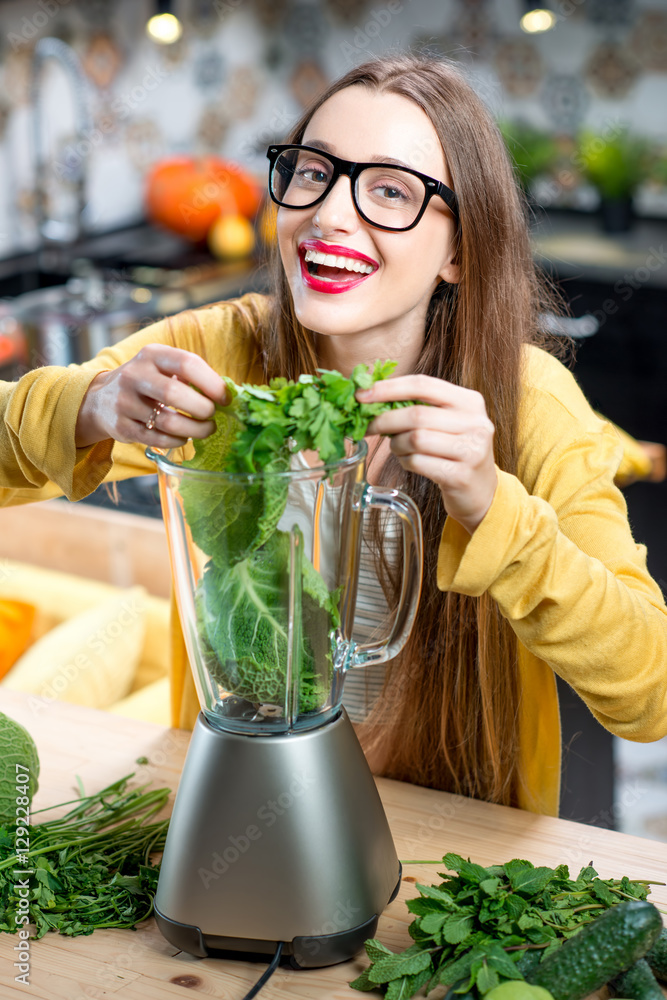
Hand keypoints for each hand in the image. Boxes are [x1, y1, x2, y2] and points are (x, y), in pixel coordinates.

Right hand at [75, 344, 227, 447]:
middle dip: (202, 409)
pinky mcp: (121, 427)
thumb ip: (191, 375)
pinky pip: (157, 439)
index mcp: (152, 355)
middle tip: (212, 416)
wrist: (100, 399)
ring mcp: (125, 402)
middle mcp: (134, 375)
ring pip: (167, 422)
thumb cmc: (147, 382)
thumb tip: (228, 394)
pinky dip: (177, 441)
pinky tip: (184, 438)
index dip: (212, 383)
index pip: (187, 363)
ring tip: (205, 429)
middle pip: (175, 393)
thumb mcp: (163, 367)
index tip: (225, 398)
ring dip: (194, 430)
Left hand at [357, 374, 497, 534]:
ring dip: (396, 444)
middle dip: (384, 420)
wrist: (481, 491)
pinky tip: (409, 461)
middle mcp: (475, 422)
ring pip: (415, 439)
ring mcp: (471, 450)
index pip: (423, 384)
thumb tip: (371, 397)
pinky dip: (405, 461)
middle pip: (416, 414)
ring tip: (397, 448)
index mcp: (470, 401)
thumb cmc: (455, 451)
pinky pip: (418, 462)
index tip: (362, 394)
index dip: (389, 388)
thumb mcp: (446, 422)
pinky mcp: (460, 475)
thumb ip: (418, 406)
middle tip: (368, 426)